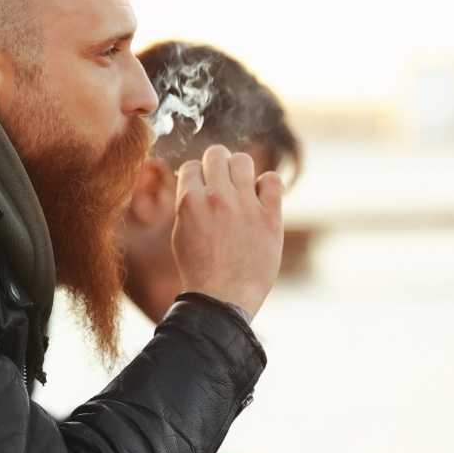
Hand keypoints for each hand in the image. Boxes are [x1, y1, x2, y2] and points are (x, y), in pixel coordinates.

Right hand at [171, 145, 283, 317]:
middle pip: (217, 154)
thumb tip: (196, 181)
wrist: (222, 298)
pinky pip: (272, 179)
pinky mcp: (270, 217)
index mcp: (189, 202)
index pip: (193, 165)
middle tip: (222, 183)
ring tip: (242, 189)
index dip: (197, 176)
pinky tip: (261, 199)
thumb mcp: (181, 233)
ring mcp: (244, 206)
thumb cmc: (198, 270)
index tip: (203, 188)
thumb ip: (188, 204)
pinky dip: (267, 185)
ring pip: (243, 160)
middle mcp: (216, 198)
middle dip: (217, 165)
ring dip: (240, 171)